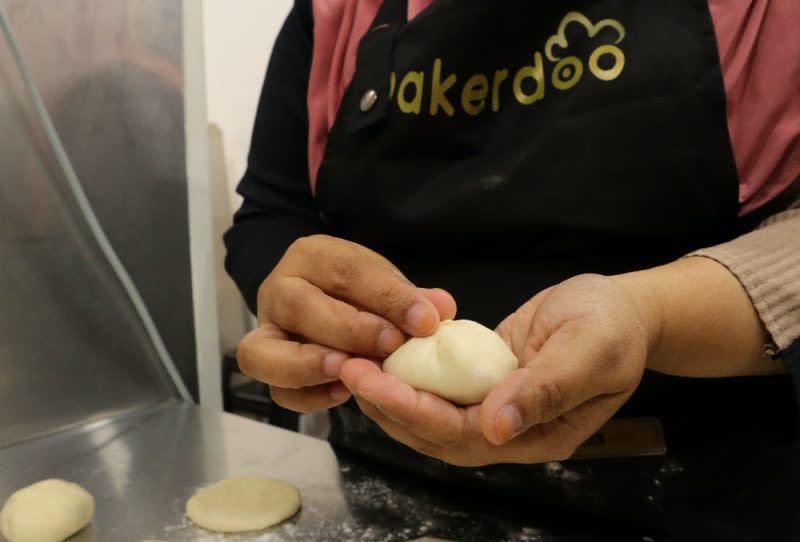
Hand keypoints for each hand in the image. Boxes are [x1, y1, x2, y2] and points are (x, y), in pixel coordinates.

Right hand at [236, 235, 456, 412]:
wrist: (326, 298)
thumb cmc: (358, 290)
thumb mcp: (384, 282)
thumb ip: (411, 297)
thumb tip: (442, 308)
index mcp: (312, 256)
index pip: (346, 271)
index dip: (388, 297)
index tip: (426, 321)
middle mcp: (279, 288)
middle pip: (298, 306)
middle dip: (350, 330)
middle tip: (392, 346)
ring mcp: (265, 330)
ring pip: (262, 352)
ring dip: (308, 365)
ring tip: (350, 373)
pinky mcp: (266, 367)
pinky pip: (276, 390)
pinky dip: (308, 396)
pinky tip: (344, 394)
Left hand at [339, 274, 649, 465]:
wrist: (621, 308)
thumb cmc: (612, 326)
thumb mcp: (589, 350)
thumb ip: (546, 389)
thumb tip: (497, 428)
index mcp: (538, 434)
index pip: (463, 434)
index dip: (414, 410)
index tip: (372, 380)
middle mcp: (511, 431)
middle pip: (437, 432)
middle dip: (389, 405)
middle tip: (348, 370)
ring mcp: (496, 407)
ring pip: (434, 414)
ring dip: (392, 395)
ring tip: (354, 366)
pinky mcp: (485, 382)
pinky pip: (442, 388)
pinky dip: (411, 376)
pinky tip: (384, 355)